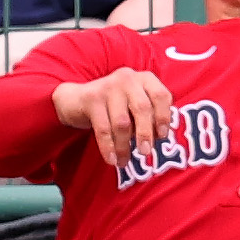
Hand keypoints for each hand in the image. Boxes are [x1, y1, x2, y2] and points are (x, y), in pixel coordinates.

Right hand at [52, 66, 177, 168]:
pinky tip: (111, 159)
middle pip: (142, 108)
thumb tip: (158, 138)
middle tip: (145, 153)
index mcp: (144, 79)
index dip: (163, 117)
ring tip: (124, 161)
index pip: (161, 95)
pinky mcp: (92, 98)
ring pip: (122, 122)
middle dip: (145, 133)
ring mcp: (109, 86)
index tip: (162, 136)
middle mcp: (128, 78)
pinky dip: (108, 147)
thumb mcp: (134, 106)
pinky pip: (103, 128)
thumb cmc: (115, 106)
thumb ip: (149, 116)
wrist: (76, 100)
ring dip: (124, 145)